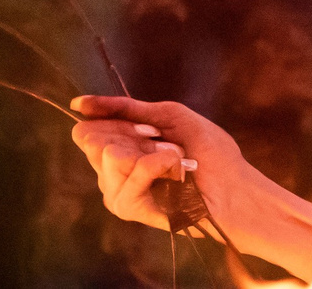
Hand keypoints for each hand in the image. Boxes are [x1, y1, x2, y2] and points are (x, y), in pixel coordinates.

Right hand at [68, 95, 235, 232]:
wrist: (232, 186)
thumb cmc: (207, 151)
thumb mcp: (167, 116)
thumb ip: (125, 109)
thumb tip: (79, 104)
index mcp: (120, 146)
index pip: (89, 129)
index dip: (107, 118)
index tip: (144, 123)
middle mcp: (112, 170)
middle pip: (94, 140)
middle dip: (135, 134)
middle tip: (165, 144)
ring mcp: (117, 189)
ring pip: (110, 155)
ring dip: (152, 149)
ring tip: (176, 159)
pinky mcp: (128, 207)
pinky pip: (132, 172)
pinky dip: (159, 163)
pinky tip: (176, 172)